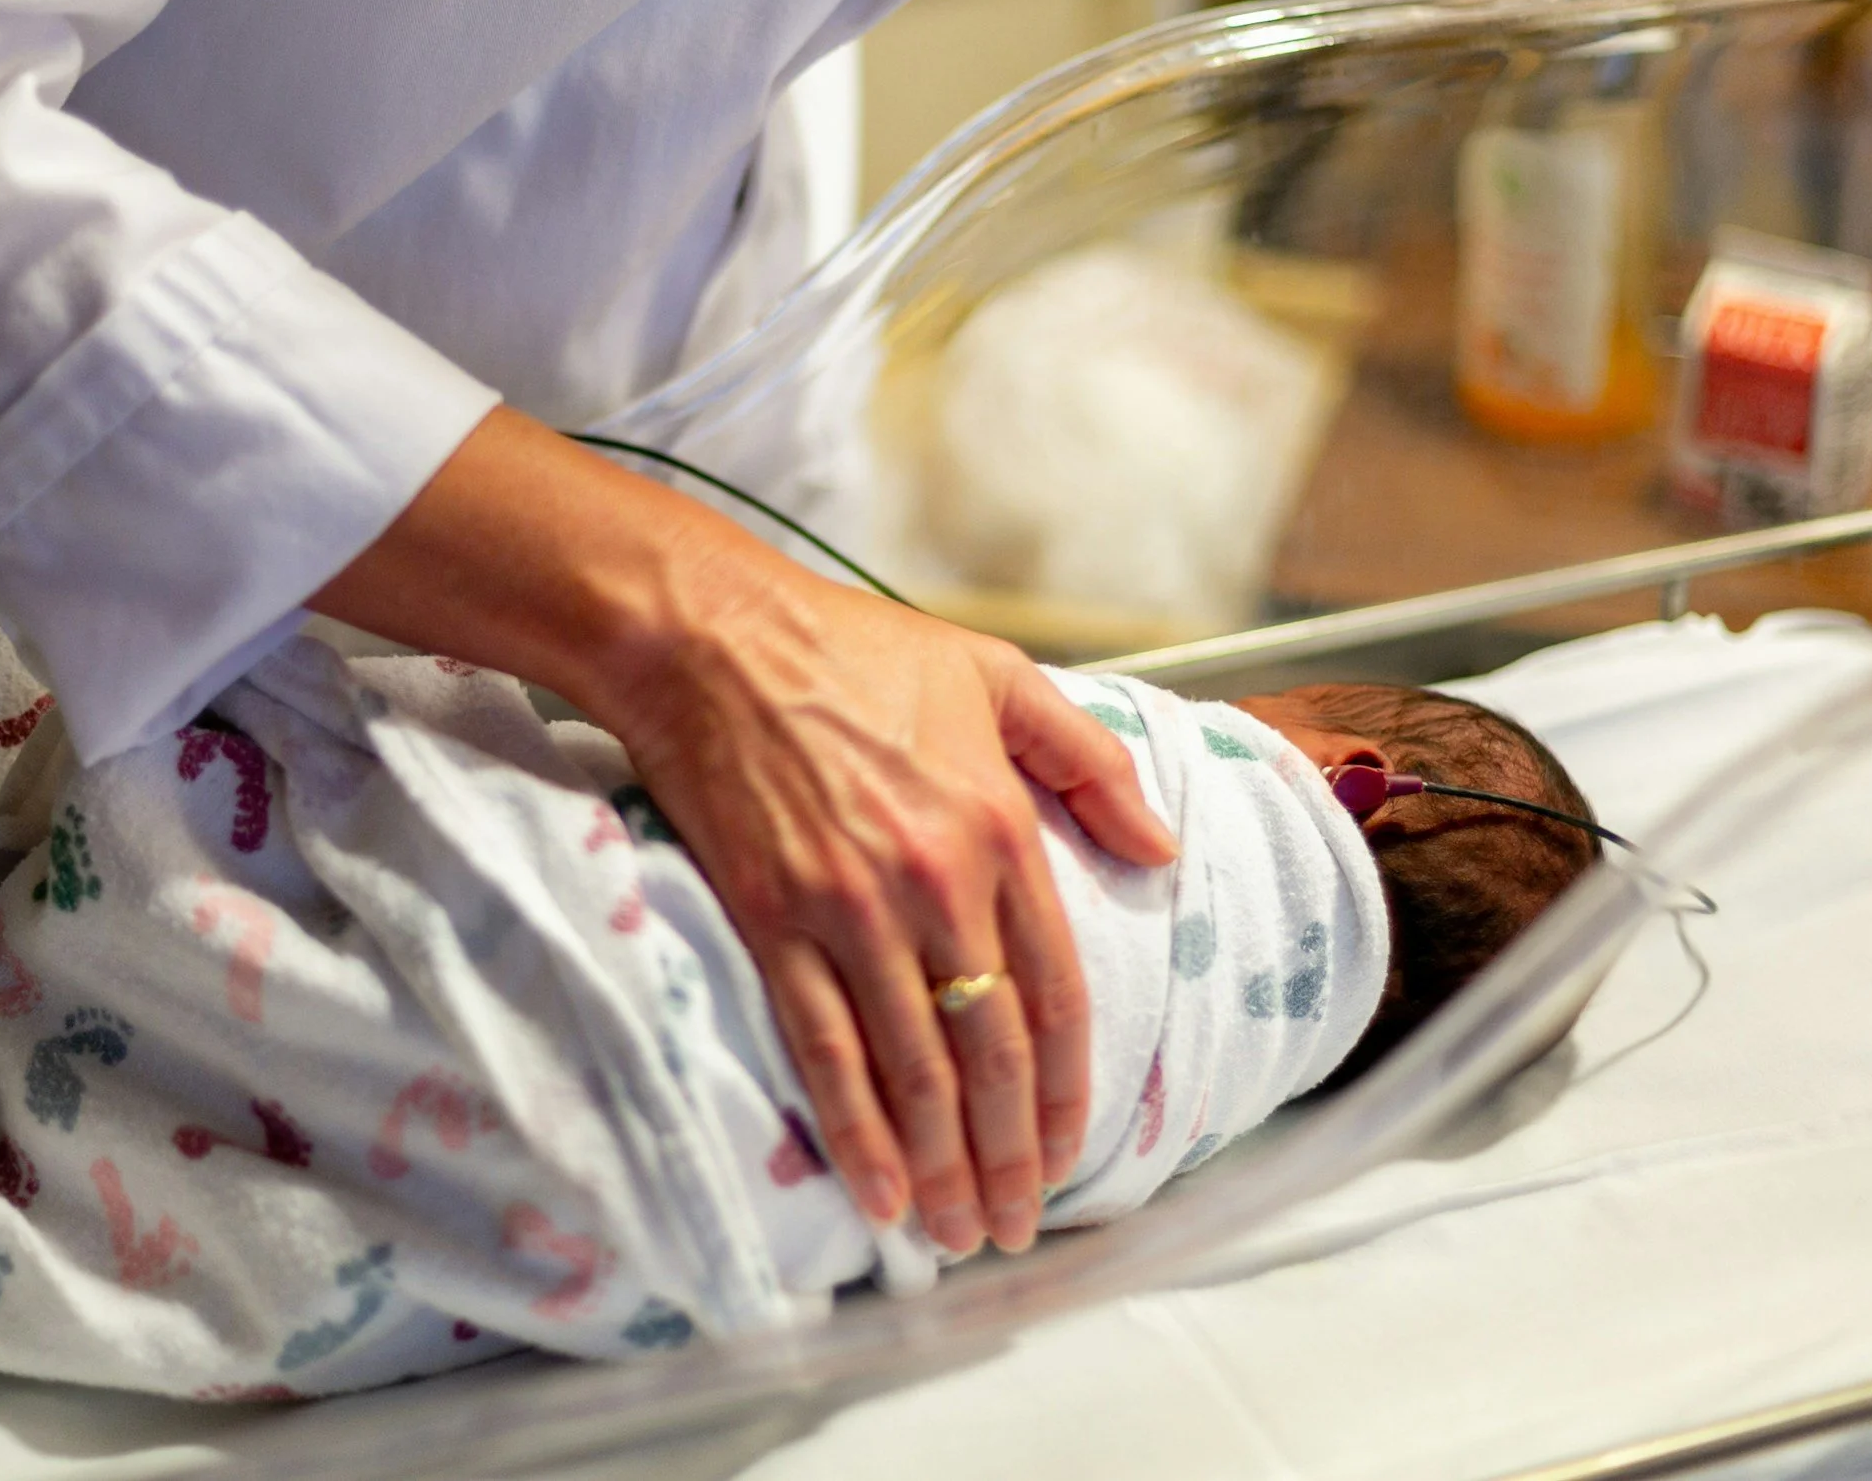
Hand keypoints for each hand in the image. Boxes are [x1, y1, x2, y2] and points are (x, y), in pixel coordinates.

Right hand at [310, 410, 1175, 1252]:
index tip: (1073, 1154)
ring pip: (915, 1069)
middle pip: (993, 1052)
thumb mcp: (997, 676)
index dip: (1069, 1090)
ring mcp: (851, 910)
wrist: (711, 638)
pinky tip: (880, 1191)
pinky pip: (824, 1049)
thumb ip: (1090, 762)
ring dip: (942, 1165)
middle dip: (1011, 1155)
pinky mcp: (773, 923)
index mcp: (1000, 827)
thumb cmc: (852, 650)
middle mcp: (937, 882)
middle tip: (1017, 1224)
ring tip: (959, 1233)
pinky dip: (856, 1131)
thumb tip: (1160, 848)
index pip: (1056, 994)